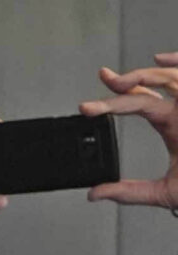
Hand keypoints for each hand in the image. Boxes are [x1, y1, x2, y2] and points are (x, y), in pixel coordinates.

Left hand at [82, 55, 177, 208]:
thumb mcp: (165, 191)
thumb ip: (130, 192)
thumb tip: (94, 194)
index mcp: (171, 122)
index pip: (138, 102)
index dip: (112, 100)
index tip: (85, 108)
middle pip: (151, 84)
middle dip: (125, 81)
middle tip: (103, 83)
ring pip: (172, 77)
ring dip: (147, 74)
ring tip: (121, 82)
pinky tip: (162, 60)